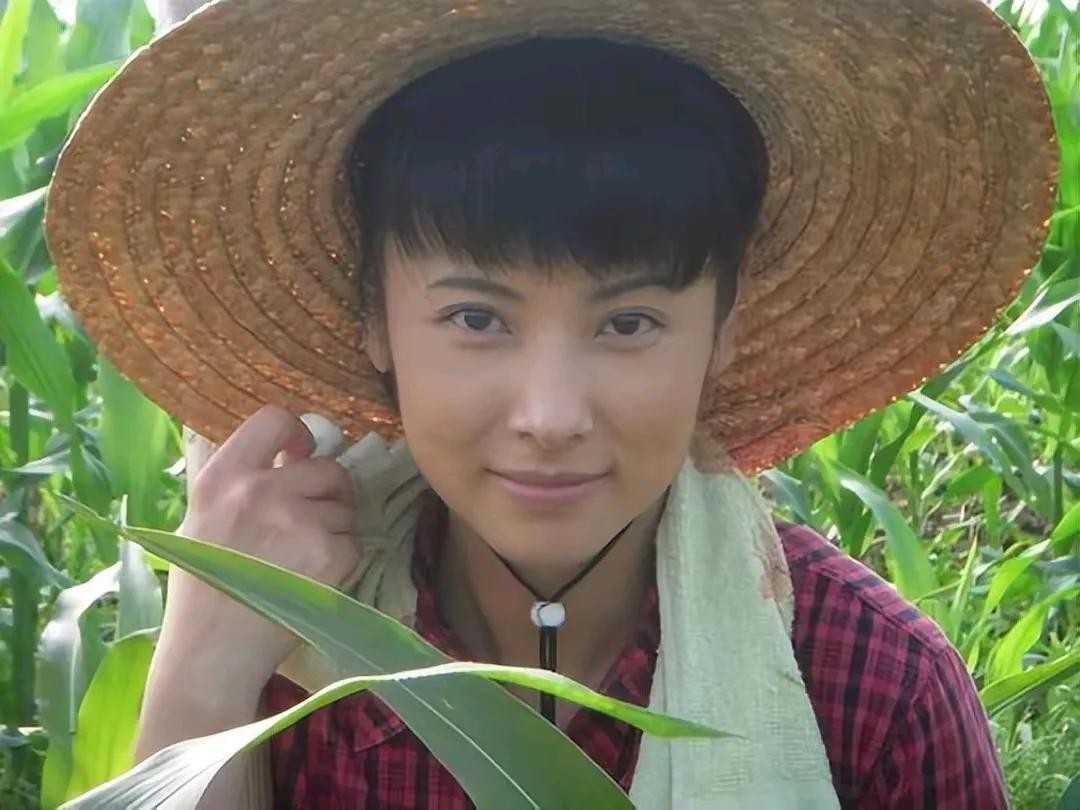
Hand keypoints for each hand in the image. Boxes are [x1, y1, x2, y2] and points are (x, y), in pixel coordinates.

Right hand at [161, 404, 359, 683]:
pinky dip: (342, 561)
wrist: (211, 654)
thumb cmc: (203, 590)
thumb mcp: (200, 519)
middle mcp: (260, 490)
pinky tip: (311, 581)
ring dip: (335, 528)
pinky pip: (354, 541)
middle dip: (328, 492)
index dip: (298, 434)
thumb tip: (287, 448)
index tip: (301, 453)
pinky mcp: (330, 551)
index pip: (275, 419)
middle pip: (326, 467)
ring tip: (301, 560)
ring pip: (345, 506)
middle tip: (309, 523)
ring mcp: (298, 519)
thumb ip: (239, 481)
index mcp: (222, 477)